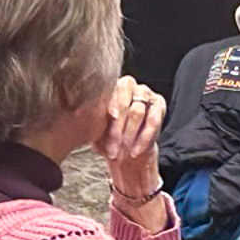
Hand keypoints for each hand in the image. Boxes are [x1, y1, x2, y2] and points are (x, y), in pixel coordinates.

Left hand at [100, 77, 168, 227]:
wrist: (125, 149)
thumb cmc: (105, 136)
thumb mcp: (96, 127)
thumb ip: (91, 119)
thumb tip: (80, 114)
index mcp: (114, 87)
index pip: (116, 88)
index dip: (114, 102)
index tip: (111, 116)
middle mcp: (133, 87)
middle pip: (127, 102)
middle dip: (119, 127)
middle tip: (112, 147)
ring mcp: (148, 94)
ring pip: (138, 112)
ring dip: (129, 135)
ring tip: (120, 152)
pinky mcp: (159, 106)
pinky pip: (153, 122)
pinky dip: (143, 139)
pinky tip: (135, 151)